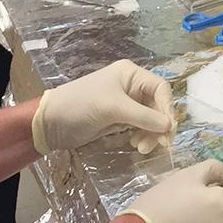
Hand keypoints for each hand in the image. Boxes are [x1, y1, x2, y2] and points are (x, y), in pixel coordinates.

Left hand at [31, 59, 173, 154]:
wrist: (53, 122)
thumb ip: (143, 116)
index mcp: (130, 74)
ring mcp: (125, 103)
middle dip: (158, 125)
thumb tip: (169, 126)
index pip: (161, 88)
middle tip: (158, 144)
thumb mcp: (114, 108)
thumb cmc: (82, 105)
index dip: (167, 108)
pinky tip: (135, 144)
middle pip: (157, 105)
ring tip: (141, 147)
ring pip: (150, 119)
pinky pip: (140, 127)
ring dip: (150, 133)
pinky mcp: (119, 119)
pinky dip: (142, 136)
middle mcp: (131, 86)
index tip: (167, 129)